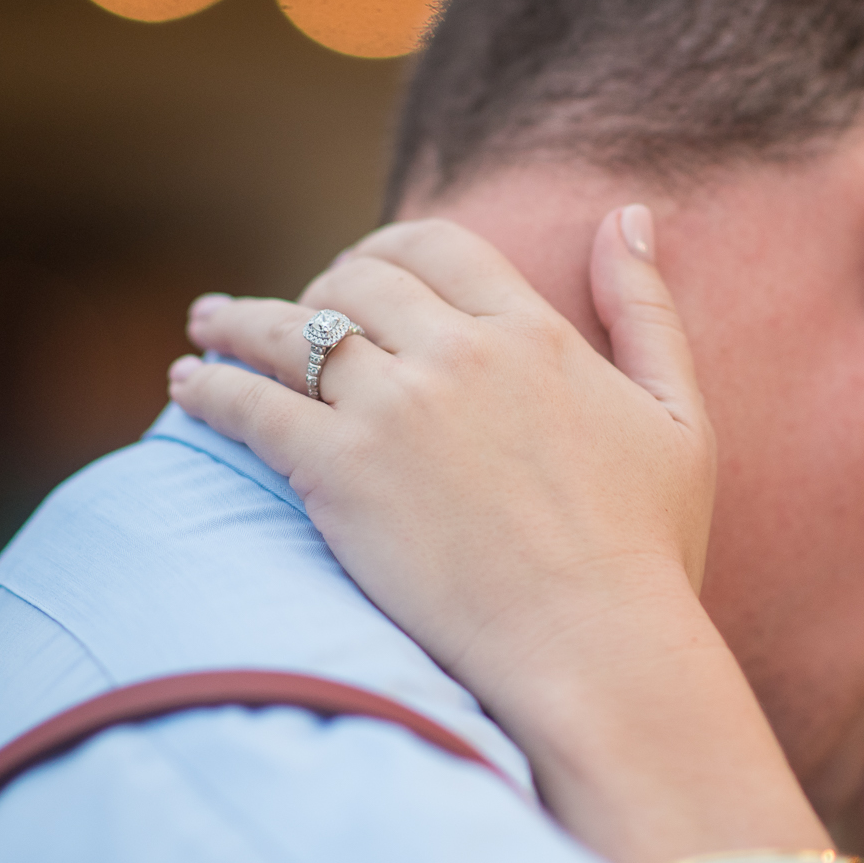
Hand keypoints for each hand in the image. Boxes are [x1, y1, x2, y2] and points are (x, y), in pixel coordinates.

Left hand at [169, 208, 716, 723]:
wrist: (594, 647)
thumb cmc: (646, 549)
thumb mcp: (676, 415)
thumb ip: (646, 309)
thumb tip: (625, 215)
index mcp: (533, 333)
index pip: (437, 248)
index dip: (387, 248)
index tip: (358, 268)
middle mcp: (458, 354)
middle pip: (356, 281)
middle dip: (317, 286)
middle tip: (288, 311)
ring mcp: (395, 411)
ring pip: (291, 333)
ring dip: (238, 323)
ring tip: (205, 326)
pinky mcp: (341, 474)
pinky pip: (252, 406)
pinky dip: (210, 386)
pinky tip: (187, 384)